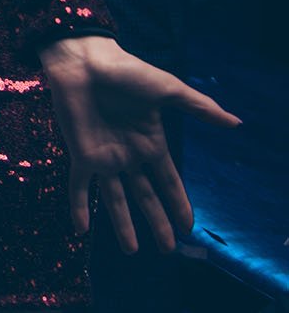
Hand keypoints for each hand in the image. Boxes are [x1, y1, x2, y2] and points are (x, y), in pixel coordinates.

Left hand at [37, 34, 237, 253]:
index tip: (189, 228)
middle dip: (157, 223)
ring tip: (132, 252)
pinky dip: (79, 208)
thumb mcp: (168, 90)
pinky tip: (81, 230)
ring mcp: (104, 157)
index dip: (179, 205)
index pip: (169, 183)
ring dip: (123, 225)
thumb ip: (199, 108)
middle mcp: (128, 155)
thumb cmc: (126, 71)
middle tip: (167, 250)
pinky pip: (78, 186)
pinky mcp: (80, 153)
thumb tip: (235, 122)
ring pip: (115, 200)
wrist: (84, 60)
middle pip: (146, 197)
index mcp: (151, 143)